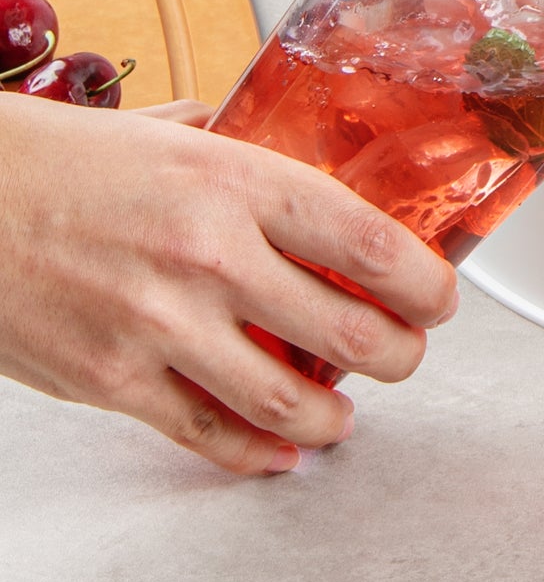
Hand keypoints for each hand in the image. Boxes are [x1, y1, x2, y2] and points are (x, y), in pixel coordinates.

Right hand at [0, 92, 456, 474]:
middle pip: (352, 330)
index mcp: (237, 183)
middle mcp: (209, 256)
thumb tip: (309, 153)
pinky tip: (282, 450)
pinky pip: (208, 434)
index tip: (440, 297)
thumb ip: (248, 148)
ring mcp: (160, 325)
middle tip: (409, 351)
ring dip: (336, 416)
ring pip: (289, 399)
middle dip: (402, 353)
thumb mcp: (176, 130)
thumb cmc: (65, 161)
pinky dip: (258, 452)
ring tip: (347, 412)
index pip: (371, 243)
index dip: (426, 283)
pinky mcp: (112, 381)